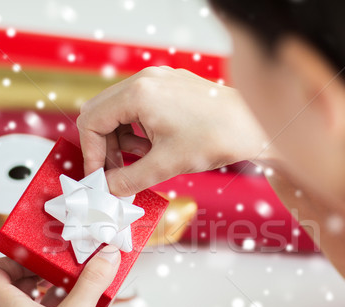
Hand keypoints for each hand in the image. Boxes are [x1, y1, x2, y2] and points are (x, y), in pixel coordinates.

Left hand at [0, 245, 120, 306]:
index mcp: (11, 306)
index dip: (11, 257)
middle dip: (52, 267)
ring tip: (94, 274)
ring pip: (51, 299)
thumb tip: (106, 254)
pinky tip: (103, 303)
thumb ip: (91, 282)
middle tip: (74, 257)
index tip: (40, 251)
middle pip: (27, 281)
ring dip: (72, 286)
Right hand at [77, 66, 268, 195]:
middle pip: (101, 112)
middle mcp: (146, 80)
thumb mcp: (165, 165)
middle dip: (103, 146)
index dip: (91, 153)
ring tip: (139, 161)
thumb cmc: (216, 138)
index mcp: (139, 93)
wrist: (253, 126)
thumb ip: (128, 179)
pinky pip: (138, 107)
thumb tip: (107, 189)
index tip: (99, 176)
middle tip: (114, 173)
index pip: (92, 121)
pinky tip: (152, 148)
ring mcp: (159, 80)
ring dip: (121, 140)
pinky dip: (137, 130)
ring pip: (119, 110)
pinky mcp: (170, 86)